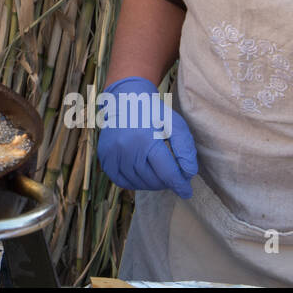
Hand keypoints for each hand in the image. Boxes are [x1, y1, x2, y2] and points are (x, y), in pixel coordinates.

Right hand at [96, 75, 197, 198]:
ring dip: (152, 183)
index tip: (187, 192)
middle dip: (167, 182)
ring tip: (159, 174)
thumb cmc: (153, 113)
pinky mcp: (104, 158)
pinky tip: (143, 175)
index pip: (166, 173)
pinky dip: (135, 183)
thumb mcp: (175, 124)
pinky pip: (121, 181)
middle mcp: (125, 149)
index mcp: (145, 139)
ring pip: (138, 183)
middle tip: (173, 176)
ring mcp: (112, 155)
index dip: (179, 185)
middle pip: (153, 180)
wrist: (124, 100)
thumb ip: (185, 149)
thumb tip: (187, 174)